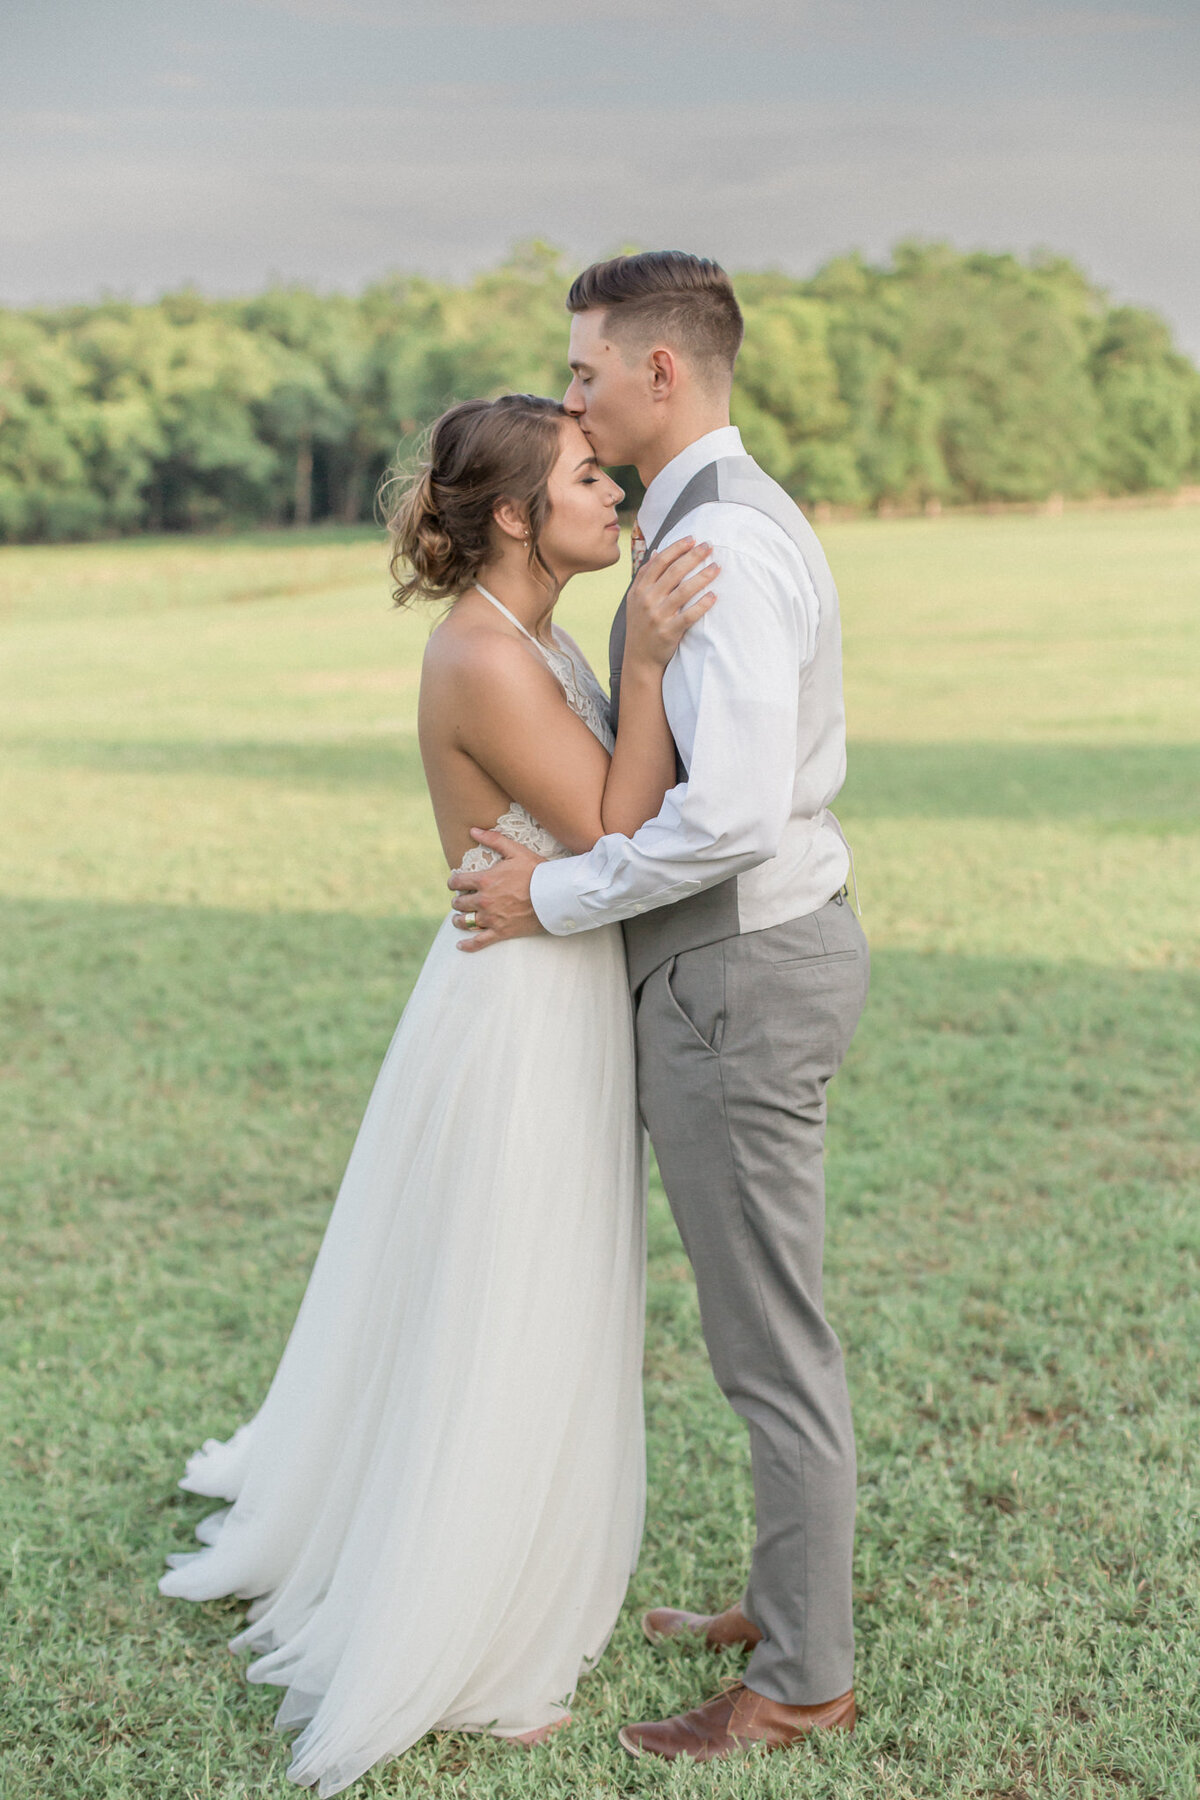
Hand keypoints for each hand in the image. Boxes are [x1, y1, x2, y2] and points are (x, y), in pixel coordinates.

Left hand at [447, 830, 546, 951]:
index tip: (454, 882)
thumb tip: (473, 830)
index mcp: (484, 880)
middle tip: (460, 900)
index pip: (458, 882)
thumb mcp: (516, 851)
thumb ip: (494, 840)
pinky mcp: (501, 932)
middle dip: (458, 900)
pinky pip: (479, 941)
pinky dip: (468, 945)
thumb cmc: (537, 871)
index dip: (453, 882)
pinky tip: (461, 945)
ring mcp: (492, 918)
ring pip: (465, 922)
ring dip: (459, 920)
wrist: (555, 895)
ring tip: (459, 919)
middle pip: (459, 903)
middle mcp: (484, 900)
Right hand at [624, 536, 719, 669]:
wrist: (639, 658)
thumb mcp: (636, 599)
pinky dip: (702, 605)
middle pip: (674, 572)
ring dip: (702, 576)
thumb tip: (656, 552)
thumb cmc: (641, 625)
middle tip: (710, 546)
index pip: (660, 562)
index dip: (677, 548)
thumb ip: (645, 576)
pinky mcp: (668, 632)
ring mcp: (657, 616)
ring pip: (683, 591)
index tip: (693, 539)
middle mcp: (647, 600)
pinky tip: (714, 595)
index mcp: (640, 589)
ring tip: (717, 567)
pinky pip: (688, 615)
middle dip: (693, 556)